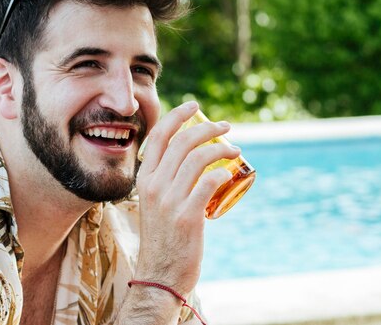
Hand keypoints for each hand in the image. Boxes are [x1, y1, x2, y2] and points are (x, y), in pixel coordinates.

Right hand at [134, 101, 240, 293]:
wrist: (159, 274)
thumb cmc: (162, 237)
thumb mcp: (154, 203)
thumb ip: (165, 183)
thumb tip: (189, 162)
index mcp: (144, 179)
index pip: (160, 136)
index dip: (178, 115)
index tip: (195, 106)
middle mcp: (154, 186)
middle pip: (183, 142)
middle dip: (208, 128)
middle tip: (226, 127)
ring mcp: (170, 201)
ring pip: (198, 158)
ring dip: (221, 148)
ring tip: (236, 150)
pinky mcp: (188, 217)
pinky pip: (209, 183)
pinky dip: (222, 172)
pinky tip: (230, 173)